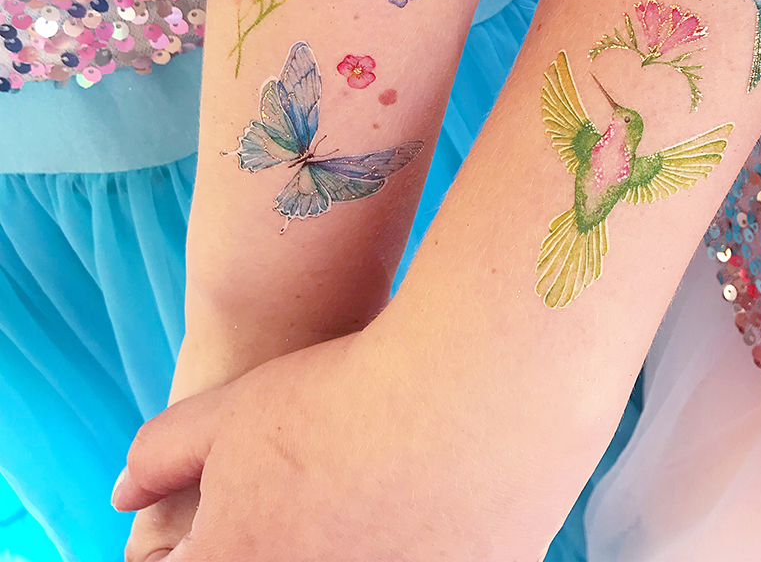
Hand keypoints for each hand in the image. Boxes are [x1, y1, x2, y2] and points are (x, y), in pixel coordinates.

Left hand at [114, 320, 591, 560]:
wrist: (466, 390)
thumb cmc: (341, 396)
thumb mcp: (226, 412)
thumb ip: (158, 458)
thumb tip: (121, 494)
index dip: (199, 542)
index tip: (234, 511)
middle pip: (284, 557)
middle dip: (284, 535)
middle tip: (312, 491)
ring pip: (356, 559)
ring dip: (352, 539)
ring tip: (368, 486)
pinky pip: (423, 556)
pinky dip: (414, 538)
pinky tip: (426, 489)